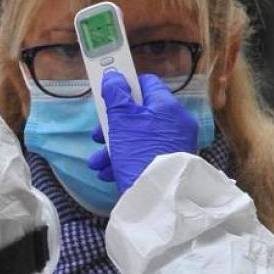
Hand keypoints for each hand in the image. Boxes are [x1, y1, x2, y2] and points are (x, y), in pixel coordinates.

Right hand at [86, 72, 198, 192]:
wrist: (157, 197)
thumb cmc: (139, 153)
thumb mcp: (121, 120)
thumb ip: (116, 94)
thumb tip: (113, 76)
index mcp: (167, 106)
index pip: (146, 83)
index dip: (125, 87)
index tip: (108, 96)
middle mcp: (176, 123)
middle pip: (139, 114)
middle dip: (112, 125)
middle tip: (97, 135)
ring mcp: (175, 145)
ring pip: (138, 137)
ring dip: (113, 147)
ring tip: (97, 162)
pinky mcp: (169, 164)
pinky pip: (145, 155)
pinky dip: (126, 160)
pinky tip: (108, 172)